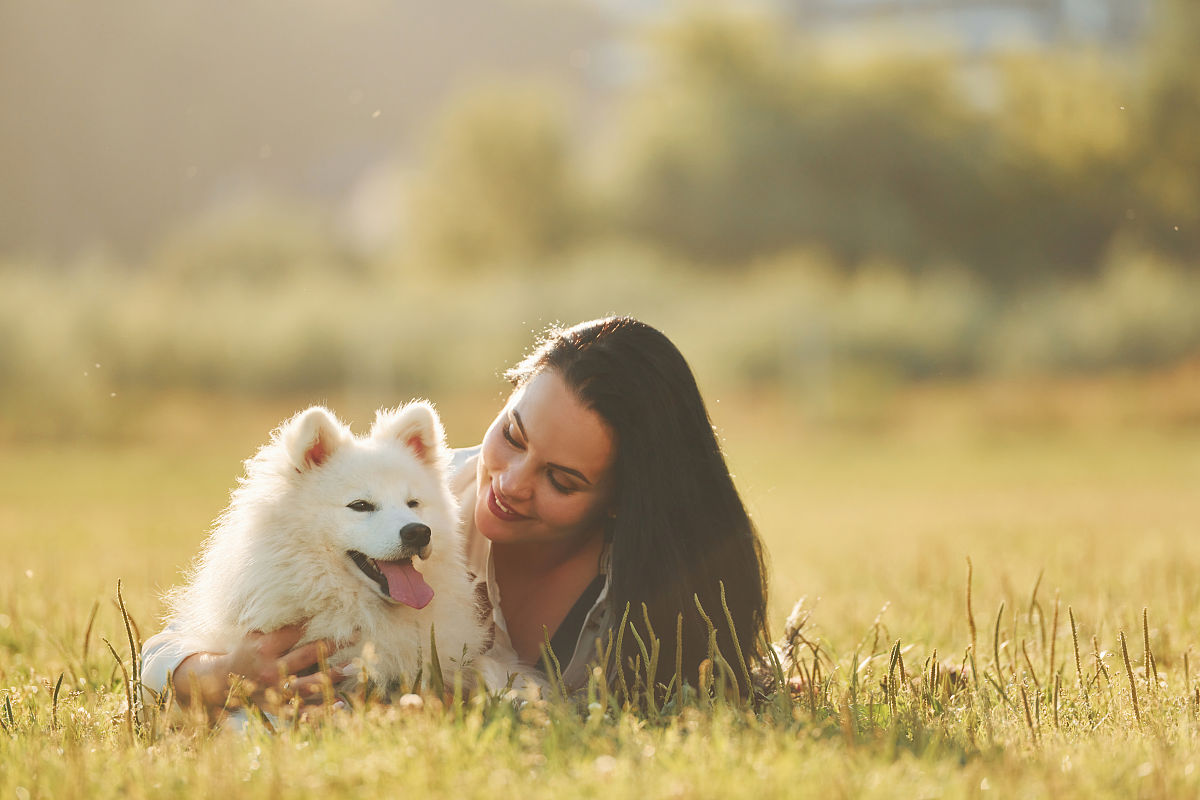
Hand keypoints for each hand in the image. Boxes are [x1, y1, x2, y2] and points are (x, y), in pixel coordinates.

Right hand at [172, 624, 343, 711]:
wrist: (222, 683)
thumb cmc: (245, 652)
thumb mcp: (255, 634)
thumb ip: (278, 626)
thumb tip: (308, 610)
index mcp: (264, 648)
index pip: (295, 632)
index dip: (316, 623)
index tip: (339, 615)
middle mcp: (271, 669)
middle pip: (308, 654)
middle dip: (334, 644)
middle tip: (356, 635)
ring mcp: (275, 691)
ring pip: (310, 683)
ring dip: (333, 675)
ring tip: (354, 667)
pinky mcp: (278, 708)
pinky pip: (303, 710)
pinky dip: (322, 709)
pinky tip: (341, 704)